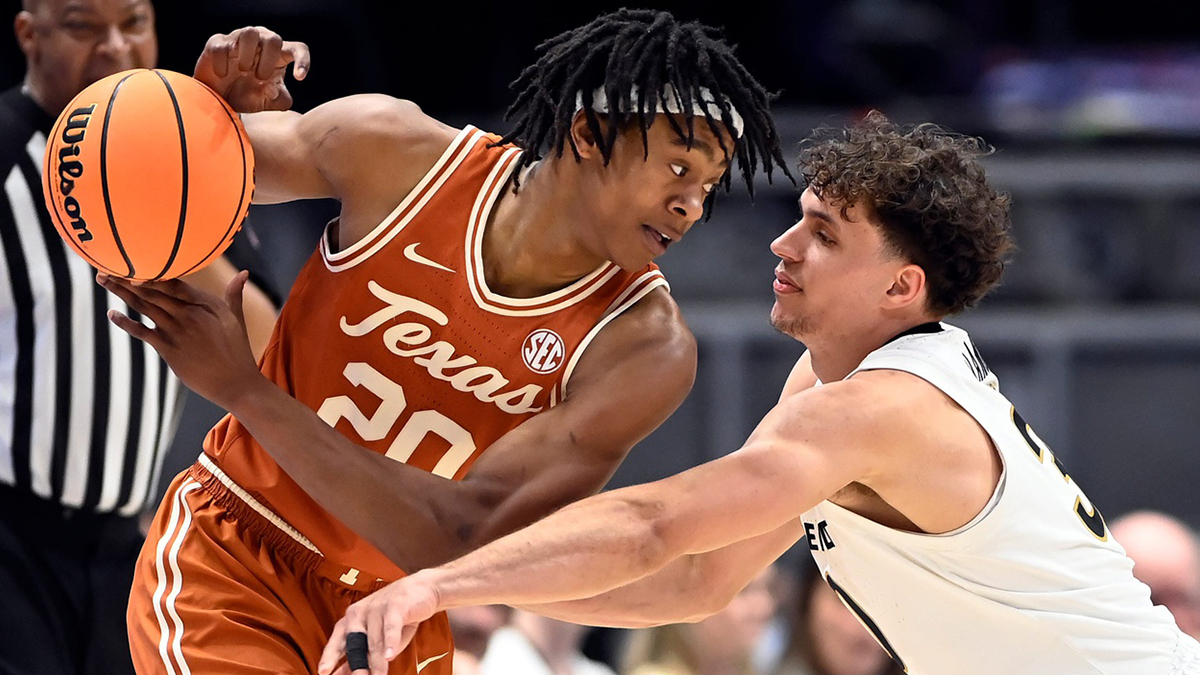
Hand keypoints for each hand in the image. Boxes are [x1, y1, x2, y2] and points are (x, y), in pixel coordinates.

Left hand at [98, 270, 265, 411]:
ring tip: (103, 279)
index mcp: (206, 303)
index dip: (152, 270)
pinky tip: (111, 314)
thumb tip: (244, 273)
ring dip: (120, 292)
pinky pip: (141, 331)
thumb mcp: (236, 319)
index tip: (134, 259)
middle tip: (106, 265)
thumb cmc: (237, 351)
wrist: (236, 383)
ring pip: (143, 305)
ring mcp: (177, 331)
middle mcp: (189, 313)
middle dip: (127, 277)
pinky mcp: (168, 349)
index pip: (174, 281)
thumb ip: (234, 295)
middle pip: (153, 289)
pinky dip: (124, 322)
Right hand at [194, 26, 310, 112]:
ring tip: (243, 71)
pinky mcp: (217, 42)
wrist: (218, 100)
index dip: (303, 60)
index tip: (300, 78)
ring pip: (250, 32)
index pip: (298, 49)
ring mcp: (239, 40)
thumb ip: (277, 100)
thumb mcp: (266, 103)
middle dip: (268, 60)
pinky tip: (222, 74)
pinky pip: (222, 46)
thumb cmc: (248, 97)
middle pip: (274, 39)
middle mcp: (261, 43)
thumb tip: (272, 89)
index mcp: (279, 56)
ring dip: (248, 55)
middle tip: (260, 78)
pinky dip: (223, 63)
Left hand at [318, 574, 441, 674]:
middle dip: (356, 666)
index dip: (329, 657)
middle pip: (355, 645)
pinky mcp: (396, 606)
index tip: (323, 672)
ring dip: (377, 663)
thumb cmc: (397, 616)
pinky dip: (390, 642)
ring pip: (375, 642)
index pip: (337, 642)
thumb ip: (362, 655)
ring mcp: (376, 608)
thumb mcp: (378, 638)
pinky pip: (391, 627)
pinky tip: (389, 655)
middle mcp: (359, 613)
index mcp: (350, 620)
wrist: (422, 588)